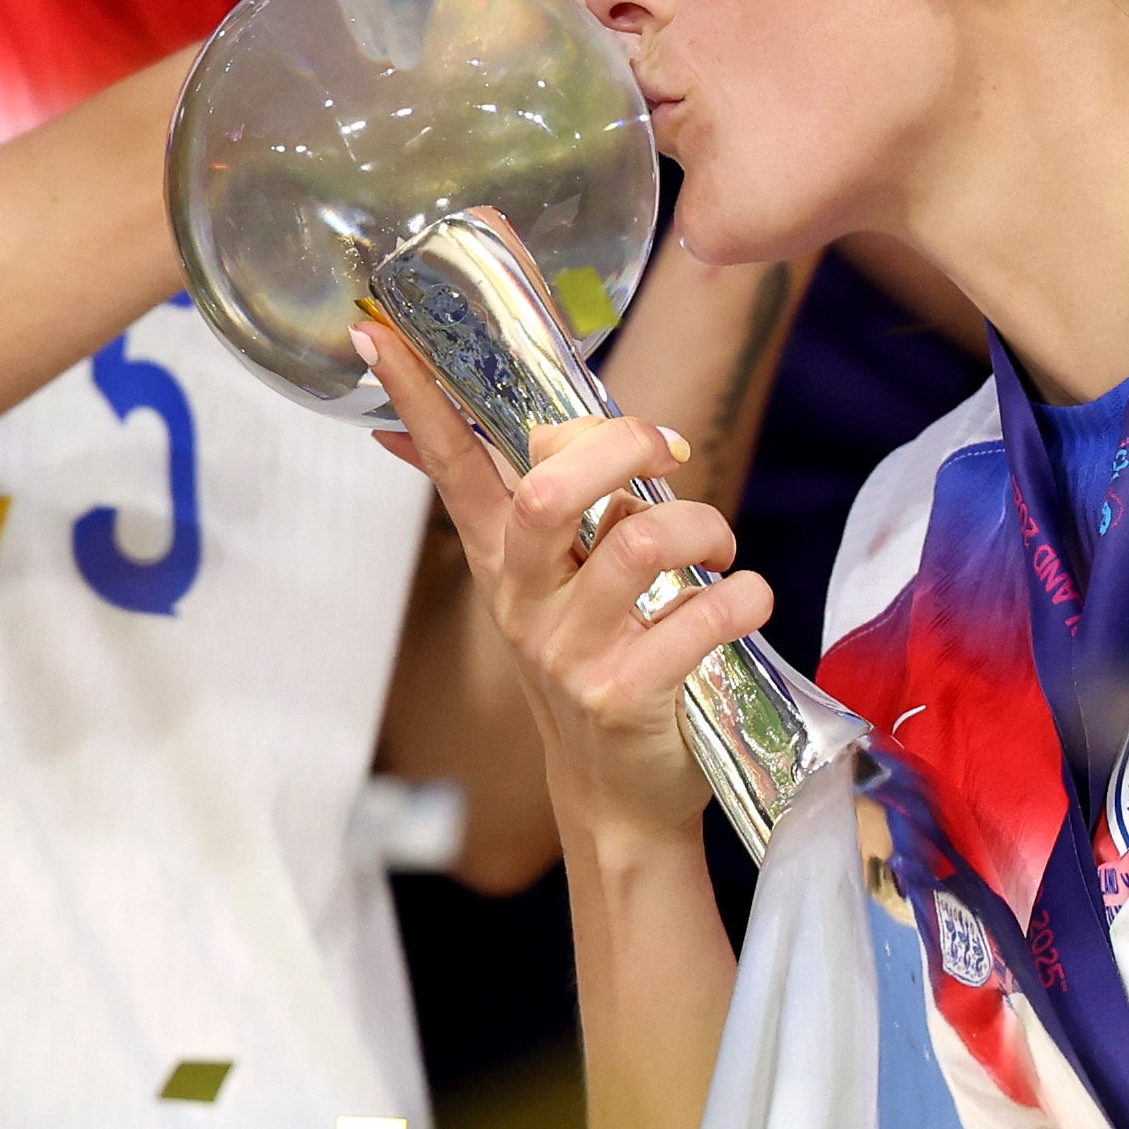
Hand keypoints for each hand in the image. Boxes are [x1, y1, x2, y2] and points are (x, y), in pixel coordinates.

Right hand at [359, 329, 761, 855]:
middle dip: (618, 448)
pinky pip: (698, 619)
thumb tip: (537, 431)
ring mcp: (569, 652)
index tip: (380, 335)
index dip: (419, 400)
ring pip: (634, 544)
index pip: (452, 466)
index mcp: (503, 559)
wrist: (616, 793)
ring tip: (721, 547)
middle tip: (668, 451)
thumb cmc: (602, 659)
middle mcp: (524, 600)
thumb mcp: (558, 584)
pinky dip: (742, 596)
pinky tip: (747, 600)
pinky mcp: (625, 695)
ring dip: (701, 526)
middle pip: (546, 493)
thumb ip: (554, 508)